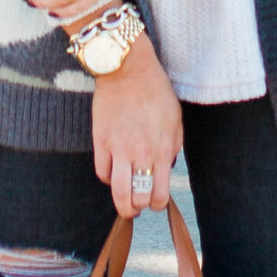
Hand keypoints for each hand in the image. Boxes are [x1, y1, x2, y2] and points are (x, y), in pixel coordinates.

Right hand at [90, 36, 182, 224]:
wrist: (128, 70)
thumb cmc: (155, 91)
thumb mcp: (176, 120)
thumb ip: (173, 146)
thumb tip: (166, 166)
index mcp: (163, 150)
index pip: (160, 194)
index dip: (157, 204)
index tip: (155, 201)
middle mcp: (141, 154)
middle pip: (139, 198)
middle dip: (139, 207)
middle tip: (138, 204)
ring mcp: (119, 149)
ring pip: (118, 192)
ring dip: (122, 204)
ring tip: (124, 204)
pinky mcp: (101, 141)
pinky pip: (102, 172)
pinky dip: (107, 178)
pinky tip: (112, 173)